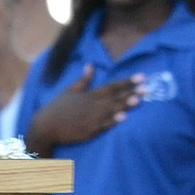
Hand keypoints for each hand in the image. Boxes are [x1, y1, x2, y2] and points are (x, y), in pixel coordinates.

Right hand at [25, 65, 143, 155]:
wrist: (46, 126)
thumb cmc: (58, 107)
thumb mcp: (71, 89)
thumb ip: (84, 79)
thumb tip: (91, 64)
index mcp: (90, 94)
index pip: (113, 86)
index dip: (128, 81)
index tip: (141, 77)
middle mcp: (93, 104)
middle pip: (116, 97)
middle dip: (132, 92)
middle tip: (147, 88)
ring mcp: (91, 118)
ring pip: (112, 110)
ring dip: (126, 104)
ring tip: (139, 100)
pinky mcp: (89, 130)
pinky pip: (104, 125)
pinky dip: (114, 121)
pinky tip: (124, 118)